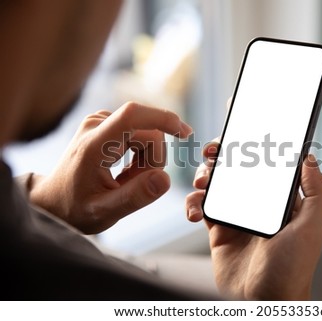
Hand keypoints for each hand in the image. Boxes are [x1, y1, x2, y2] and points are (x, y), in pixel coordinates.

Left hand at [29, 101, 191, 233]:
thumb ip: (136, 197)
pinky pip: (139, 133)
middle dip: (153, 161)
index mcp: (94, 145)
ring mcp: (99, 121)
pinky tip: (125, 171)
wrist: (53, 201)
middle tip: (135, 186)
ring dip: (146, 160)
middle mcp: (96, 125)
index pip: (133, 115)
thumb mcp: (104, 212)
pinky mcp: (105, 123)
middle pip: (148, 132)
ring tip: (126, 181)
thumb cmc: (75, 209)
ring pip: (147, 133)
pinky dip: (140, 154)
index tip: (186, 133)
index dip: (163, 118)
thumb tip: (165, 179)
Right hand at [185, 142, 321, 299]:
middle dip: (221, 156)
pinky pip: (201, 206)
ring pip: (216, 183)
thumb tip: (309, 158)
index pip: (265, 164)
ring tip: (203, 183)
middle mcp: (257, 203)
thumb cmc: (292, 267)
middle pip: (236, 169)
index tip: (238, 134)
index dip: (251, 147)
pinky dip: (193, 203)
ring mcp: (237, 214)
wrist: (263, 300)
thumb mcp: (311, 227)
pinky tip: (194, 211)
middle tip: (211, 153)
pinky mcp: (218, 229)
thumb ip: (317, 193)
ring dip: (204, 177)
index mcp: (279, 198)